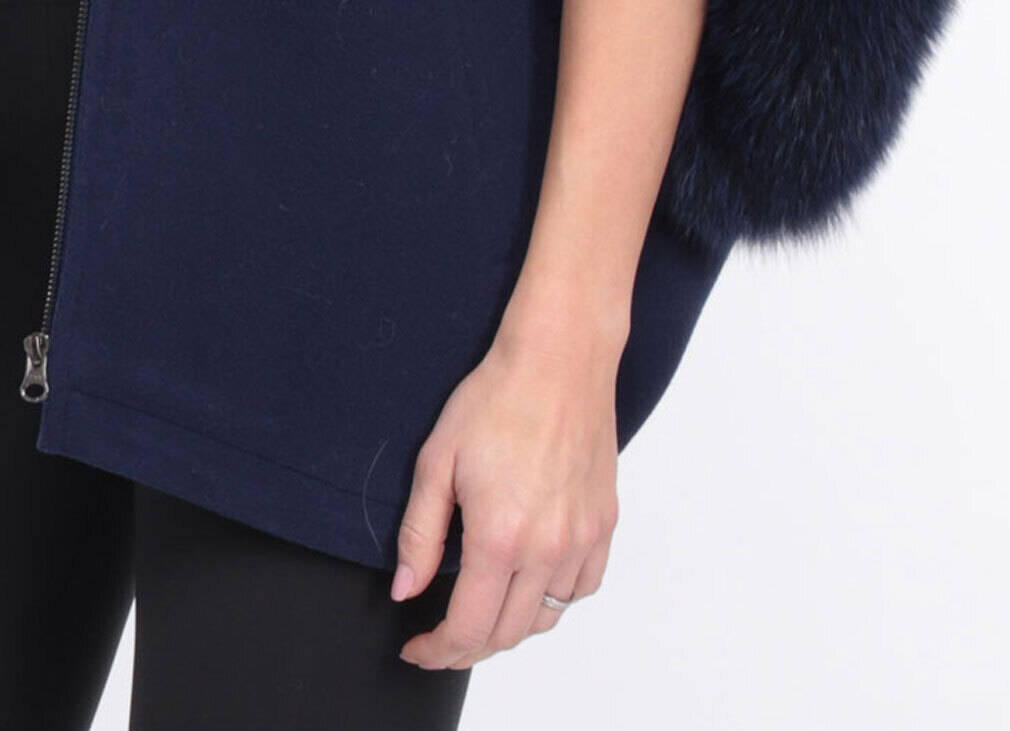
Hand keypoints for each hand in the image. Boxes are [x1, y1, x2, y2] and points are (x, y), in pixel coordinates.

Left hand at [391, 317, 619, 670]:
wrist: (558, 360)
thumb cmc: (497, 398)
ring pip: (546, 617)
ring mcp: (581, 539)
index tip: (420, 649)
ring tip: (483, 607)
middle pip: (507, 633)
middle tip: (443, 635)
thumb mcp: (437, 461)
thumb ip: (419, 535)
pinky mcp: (604, 524)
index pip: (468, 628)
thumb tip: (406, 589)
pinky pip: (581, 588)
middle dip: (468, 646)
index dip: (439, 650)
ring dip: (511, 625)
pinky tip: (531, 580)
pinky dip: (554, 599)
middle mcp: (547, 549)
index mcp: (500, 537)